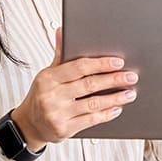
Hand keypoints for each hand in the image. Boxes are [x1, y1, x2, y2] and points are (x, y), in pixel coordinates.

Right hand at [11, 29, 136, 149]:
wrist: (29, 125)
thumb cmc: (42, 95)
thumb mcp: (47, 74)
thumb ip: (60, 55)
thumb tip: (62, 31)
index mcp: (48, 78)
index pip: (79, 67)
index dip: (101, 64)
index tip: (118, 62)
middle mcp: (51, 96)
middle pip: (89, 85)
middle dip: (113, 80)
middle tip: (131, 76)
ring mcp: (57, 114)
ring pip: (93, 104)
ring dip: (115, 98)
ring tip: (130, 93)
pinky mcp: (64, 129)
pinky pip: (91, 120)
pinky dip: (106, 114)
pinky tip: (117, 108)